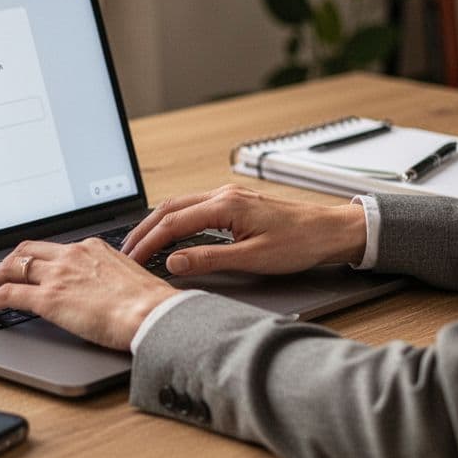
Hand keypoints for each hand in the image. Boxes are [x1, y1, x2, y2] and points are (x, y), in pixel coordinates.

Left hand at [0, 238, 178, 350]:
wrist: (154, 314)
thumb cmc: (151, 304)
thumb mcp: (129, 279)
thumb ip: (110, 277)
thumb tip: (105, 290)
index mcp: (93, 248)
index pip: (53, 249)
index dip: (33, 258)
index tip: (26, 265)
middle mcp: (72, 255)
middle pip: (26, 252)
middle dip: (6, 262)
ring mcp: (58, 275)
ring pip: (11, 268)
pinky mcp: (49, 299)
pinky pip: (7, 294)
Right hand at [121, 184, 366, 276]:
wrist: (331, 230)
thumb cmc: (299, 243)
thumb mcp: (253, 259)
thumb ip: (210, 259)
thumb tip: (174, 262)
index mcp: (225, 205)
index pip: (173, 223)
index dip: (148, 243)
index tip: (132, 259)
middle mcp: (224, 195)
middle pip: (170, 209)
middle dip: (144, 230)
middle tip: (126, 251)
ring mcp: (229, 197)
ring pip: (180, 206)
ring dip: (158, 224)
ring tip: (141, 243)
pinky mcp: (235, 204)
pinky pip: (195, 208)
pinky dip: (175, 221)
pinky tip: (171, 234)